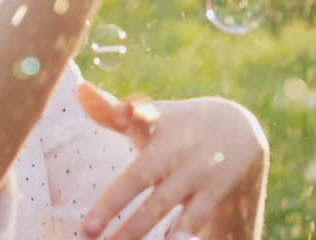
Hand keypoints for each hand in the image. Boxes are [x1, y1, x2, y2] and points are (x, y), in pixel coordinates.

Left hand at [75, 82, 268, 239]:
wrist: (237, 128)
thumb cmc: (176, 125)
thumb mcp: (150, 116)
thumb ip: (111, 111)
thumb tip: (78, 89)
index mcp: (155, 125)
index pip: (141, 116)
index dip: (127, 111)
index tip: (124, 110)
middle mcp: (174, 148)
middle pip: (141, 175)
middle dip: (113, 202)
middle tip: (87, 231)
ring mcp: (194, 170)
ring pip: (162, 203)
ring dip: (138, 227)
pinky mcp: (213, 190)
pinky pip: (196, 216)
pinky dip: (184, 232)